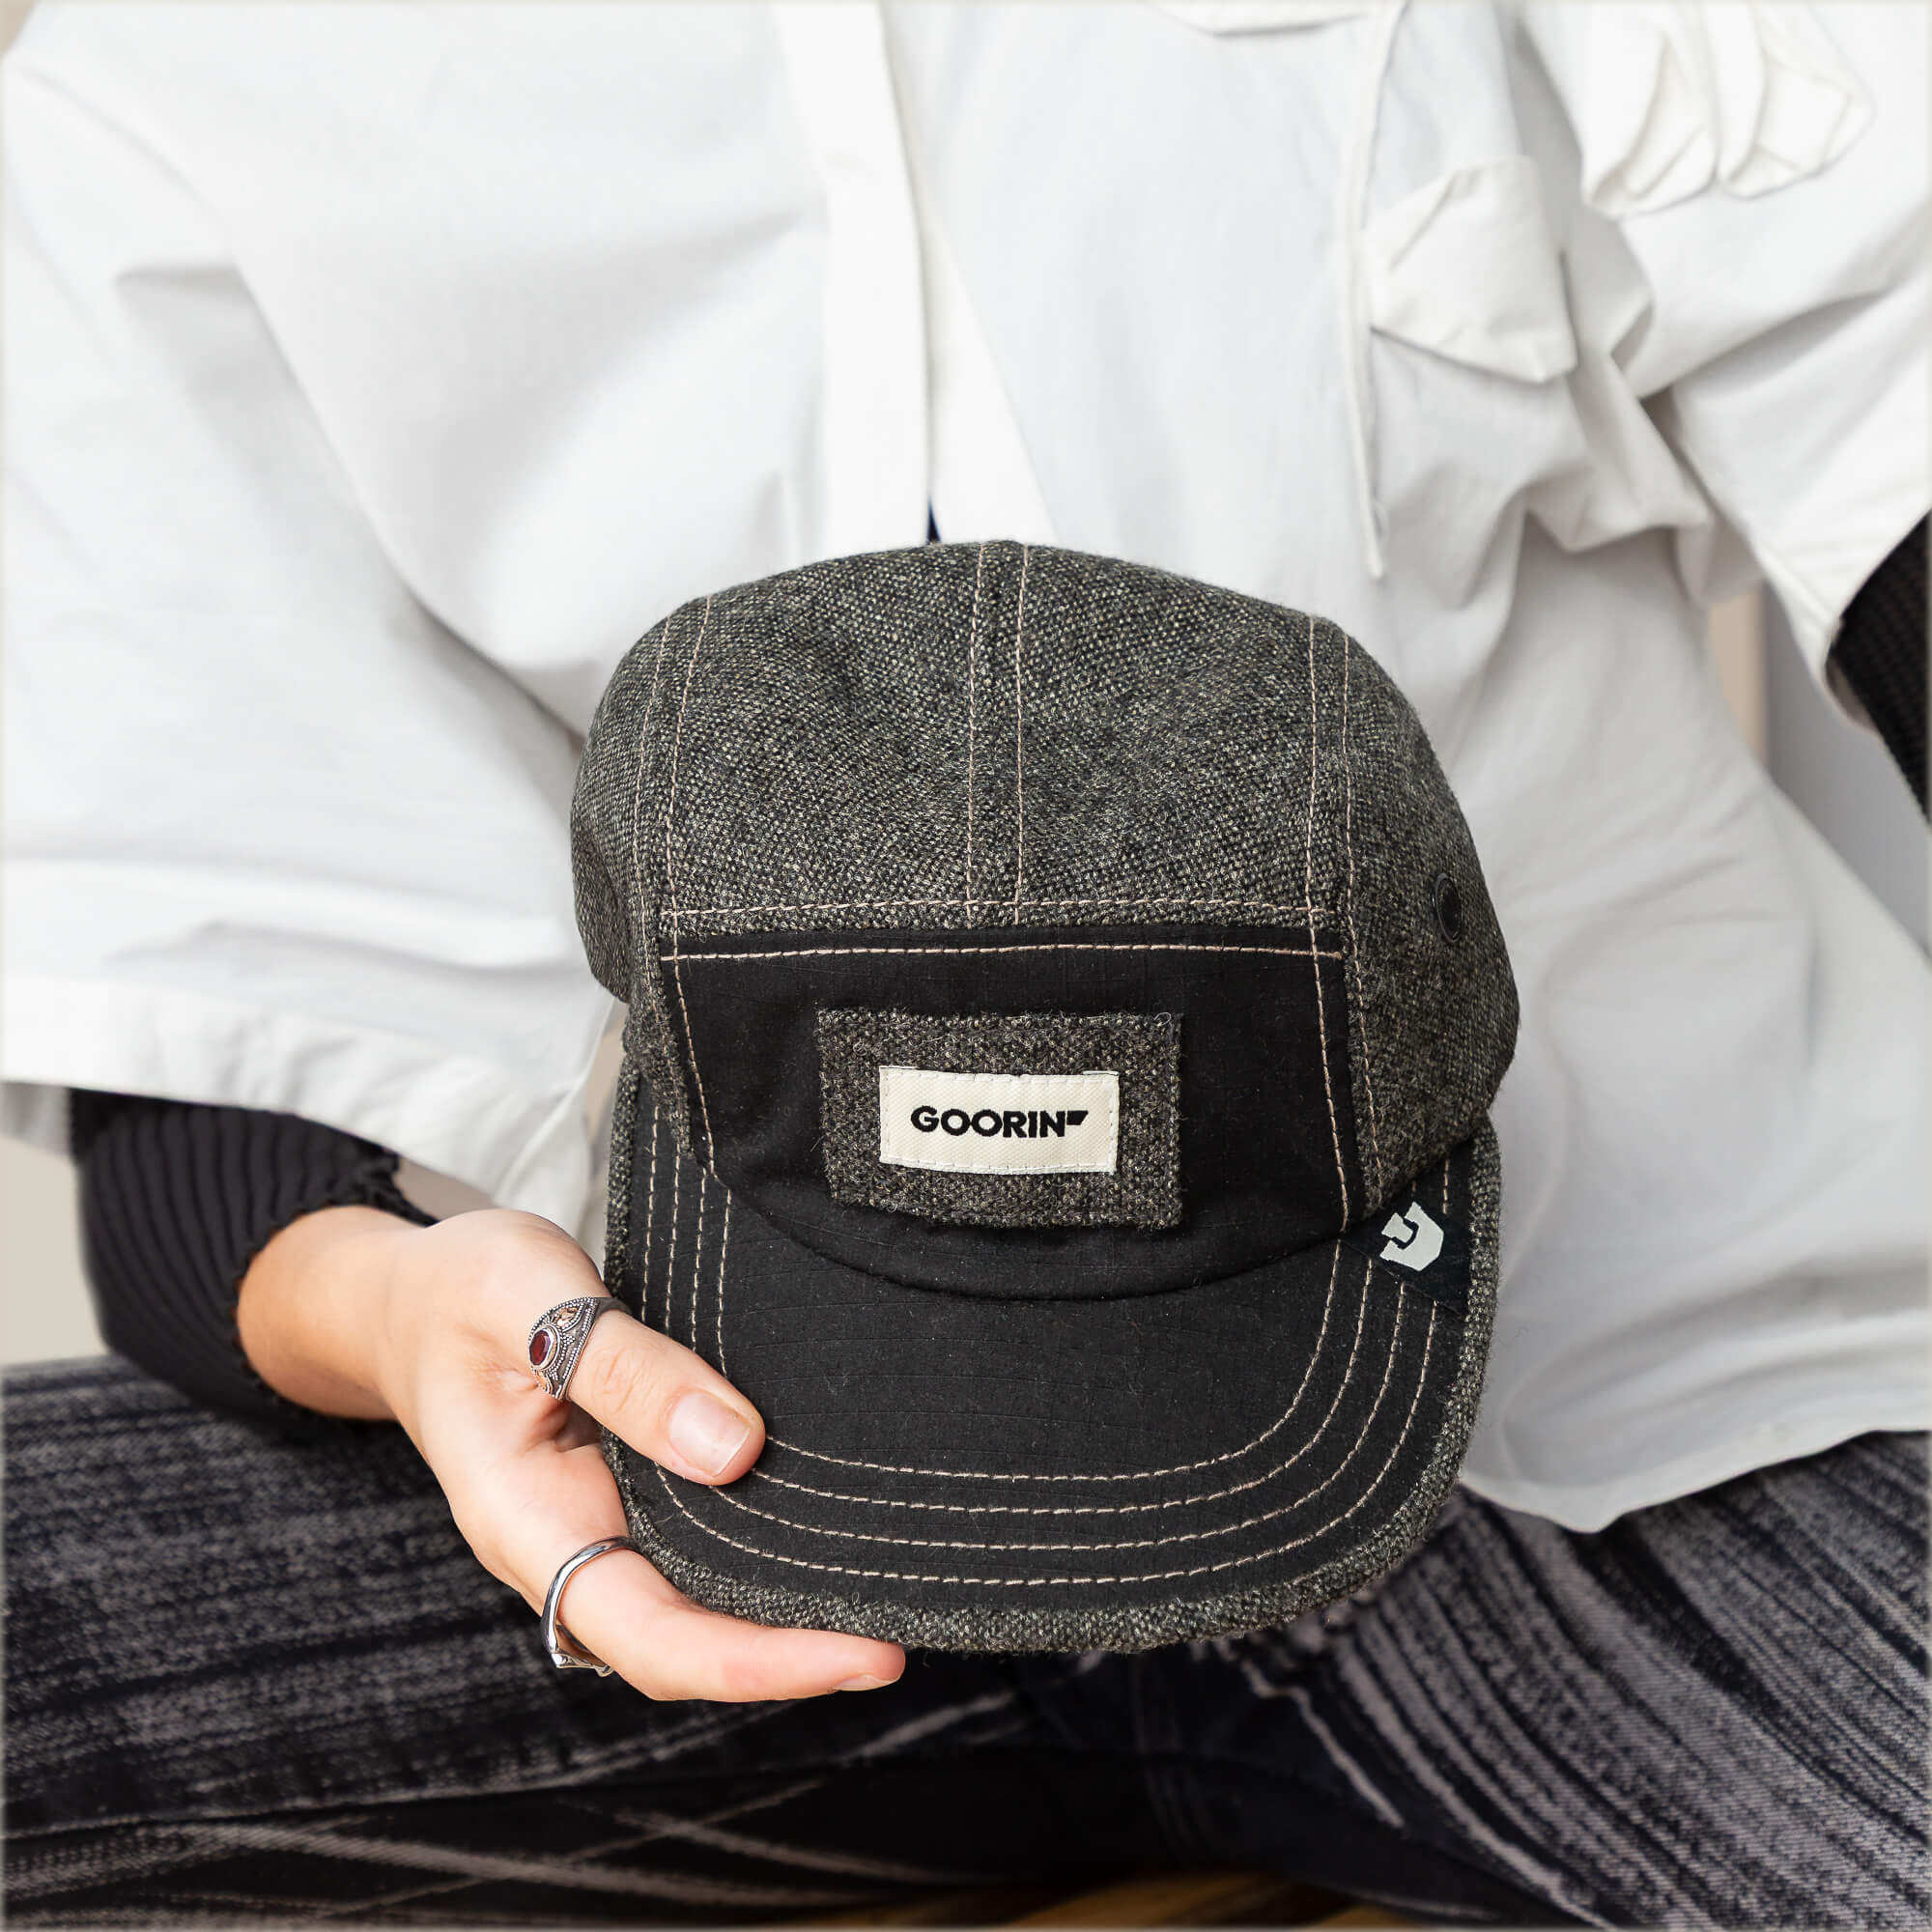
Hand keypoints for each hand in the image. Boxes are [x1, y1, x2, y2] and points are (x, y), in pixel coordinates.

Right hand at [237, 1203, 905, 1701]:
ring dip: (785, 1617)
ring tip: (892, 1600)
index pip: (647, 1632)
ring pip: (696, 1606)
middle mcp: (562, 1547)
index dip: (756, 1661)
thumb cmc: (459, 1291)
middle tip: (907, 1634)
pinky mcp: (625, 1499)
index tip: (859, 1653)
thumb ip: (622, 1366)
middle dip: (793, 1656)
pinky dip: (763, 1560)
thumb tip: (735, 1448)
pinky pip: (698, 1552)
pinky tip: (829, 1539)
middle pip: (685, 1644)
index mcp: (524, 1521)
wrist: (407, 1298)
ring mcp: (595, 1529)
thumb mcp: (529, 1297)